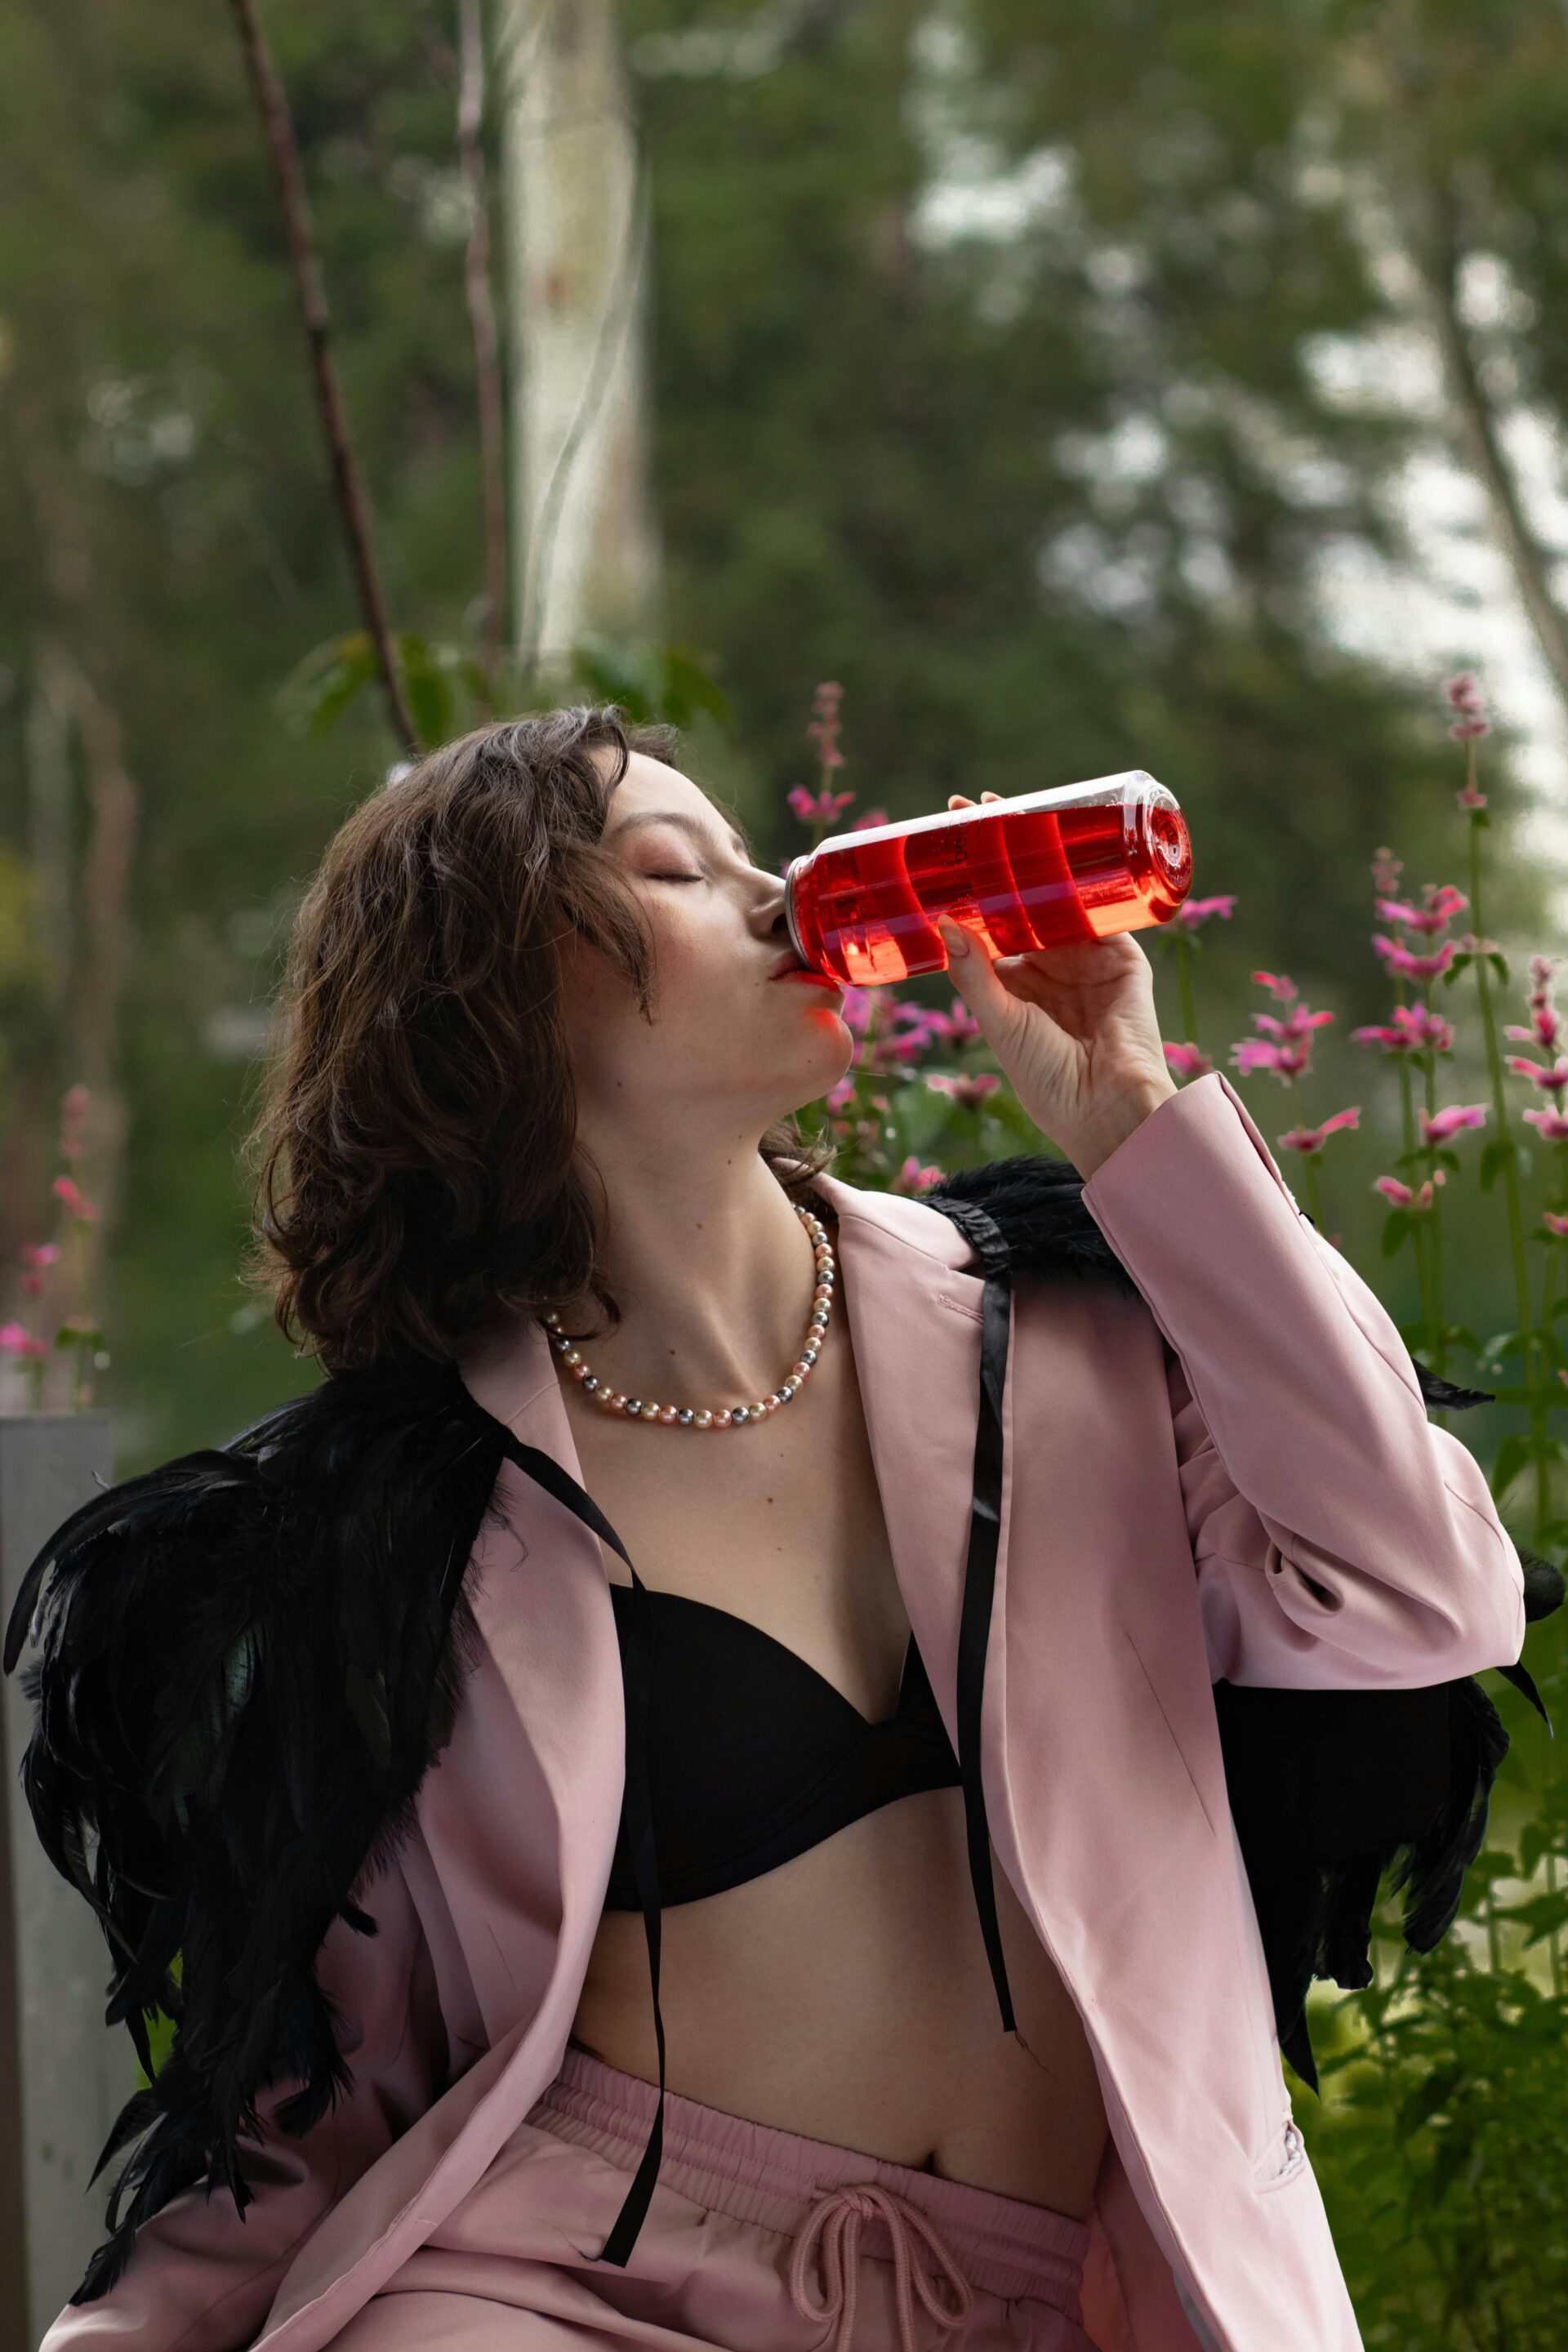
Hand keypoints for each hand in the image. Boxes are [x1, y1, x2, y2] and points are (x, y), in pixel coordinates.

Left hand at [934, 791, 1178, 1176]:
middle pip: (1019, 896)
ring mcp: (1087, 957)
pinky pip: (1101, 906)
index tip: (937, 847)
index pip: (985, 921)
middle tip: (967, 808)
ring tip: (1005, 810)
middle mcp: (1048, 965)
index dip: (965, 886)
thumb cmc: (1048, 1082)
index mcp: (1013, 985)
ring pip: (1057, 892)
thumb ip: (973, 974)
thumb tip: (943, 922)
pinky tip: (1064, 841)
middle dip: (997, 854)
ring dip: (1036, 853)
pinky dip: (1084, 876)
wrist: (1108, 1110)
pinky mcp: (1123, 955)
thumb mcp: (999, 1023)